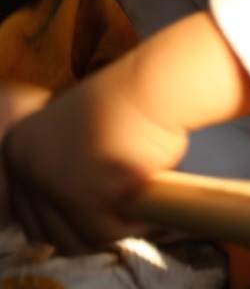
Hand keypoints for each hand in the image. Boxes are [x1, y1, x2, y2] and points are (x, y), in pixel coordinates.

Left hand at [0, 11, 249, 252]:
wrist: (155, 87)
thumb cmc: (129, 108)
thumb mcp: (75, 135)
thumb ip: (59, 170)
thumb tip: (58, 231)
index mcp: (16, 147)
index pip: (27, 214)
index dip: (67, 219)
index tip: (97, 210)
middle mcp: (24, 164)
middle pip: (46, 233)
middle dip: (87, 227)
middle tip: (118, 208)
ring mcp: (49, 179)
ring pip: (73, 240)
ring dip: (107, 229)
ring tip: (131, 205)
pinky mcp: (79, 194)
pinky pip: (103, 234)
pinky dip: (127, 225)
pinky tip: (142, 202)